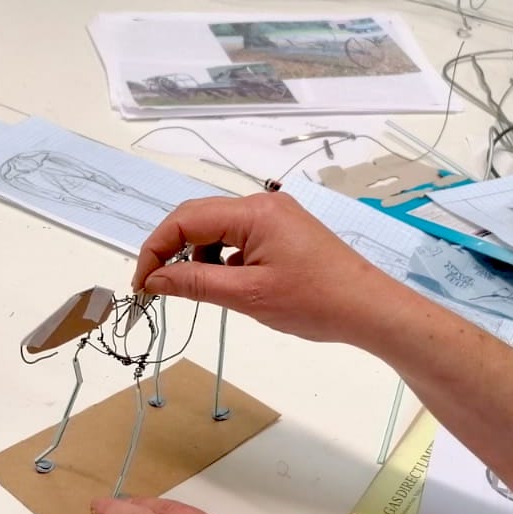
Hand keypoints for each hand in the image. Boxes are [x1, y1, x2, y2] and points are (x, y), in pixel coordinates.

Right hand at [131, 193, 401, 345]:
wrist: (369, 309)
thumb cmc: (314, 302)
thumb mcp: (246, 295)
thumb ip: (194, 283)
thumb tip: (153, 280)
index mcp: (253, 212)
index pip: (185, 219)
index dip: (156, 249)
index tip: (142, 284)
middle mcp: (262, 204)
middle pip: (198, 217)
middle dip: (171, 250)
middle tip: (156, 286)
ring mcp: (274, 216)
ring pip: (216, 228)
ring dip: (196, 255)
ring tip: (196, 288)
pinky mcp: (283, 232)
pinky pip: (237, 237)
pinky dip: (220, 258)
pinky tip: (226, 283)